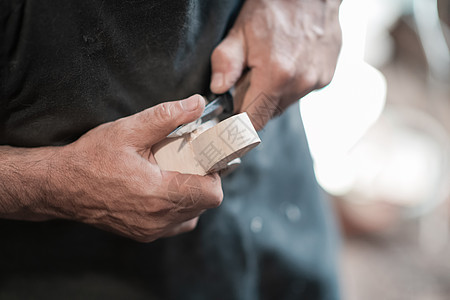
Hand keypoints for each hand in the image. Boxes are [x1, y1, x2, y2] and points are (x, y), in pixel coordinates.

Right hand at [13, 95, 222, 241]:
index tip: (205, 156)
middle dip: (205, 180)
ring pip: (193, 216)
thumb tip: (197, 104)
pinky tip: (165, 189)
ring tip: (178, 173)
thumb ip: (167, 116)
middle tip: (191, 159)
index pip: (211, 193)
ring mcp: (151, 231)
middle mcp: (158, 219)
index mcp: (158, 194)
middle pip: (205, 204)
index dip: (215, 173)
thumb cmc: (91, 158)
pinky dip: (179, 207)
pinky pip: (176, 224)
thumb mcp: (128, 130)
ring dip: (193, 194)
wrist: (60, 186)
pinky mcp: (143, 234)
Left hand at [210, 0, 341, 129]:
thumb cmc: (275, 6)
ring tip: (269, 67)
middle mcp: (301, 83)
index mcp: (277, 75)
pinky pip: (300, 92)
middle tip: (248, 81)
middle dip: (254, 104)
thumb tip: (218, 90)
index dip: (238, 127)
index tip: (229, 125)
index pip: (254, 122)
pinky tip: (287, 63)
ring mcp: (316, 81)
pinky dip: (289, 85)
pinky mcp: (326, 77)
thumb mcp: (241, 31)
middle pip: (268, 113)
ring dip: (272, 94)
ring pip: (284, 104)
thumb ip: (227, 63)